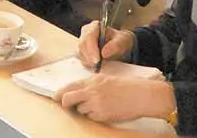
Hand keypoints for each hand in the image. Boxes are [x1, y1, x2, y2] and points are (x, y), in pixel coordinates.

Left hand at [56, 75, 173, 123]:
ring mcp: (96, 104)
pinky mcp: (102, 115)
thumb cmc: (126, 86)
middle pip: (67, 99)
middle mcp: (91, 91)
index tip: (55, 97)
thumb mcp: (106, 79)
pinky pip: (91, 117)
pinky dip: (94, 115)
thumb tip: (77, 90)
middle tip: (68, 105)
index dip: (60, 93)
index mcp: (92, 80)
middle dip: (65, 103)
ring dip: (84, 109)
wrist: (141, 95)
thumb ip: (91, 84)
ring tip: (99, 104)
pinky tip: (106, 110)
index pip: (69, 86)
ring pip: (80, 110)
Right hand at [76, 21, 134, 67]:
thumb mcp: (122, 41)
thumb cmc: (120, 41)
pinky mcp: (81, 52)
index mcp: (95, 26)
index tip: (97, 60)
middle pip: (82, 45)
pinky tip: (97, 67)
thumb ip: (115, 45)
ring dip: (89, 62)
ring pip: (79, 53)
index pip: (89, 35)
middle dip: (90, 57)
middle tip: (99, 66)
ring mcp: (82, 43)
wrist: (120, 47)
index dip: (91, 48)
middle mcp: (85, 33)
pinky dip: (88, 66)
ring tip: (100, 66)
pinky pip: (81, 60)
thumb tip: (104, 53)